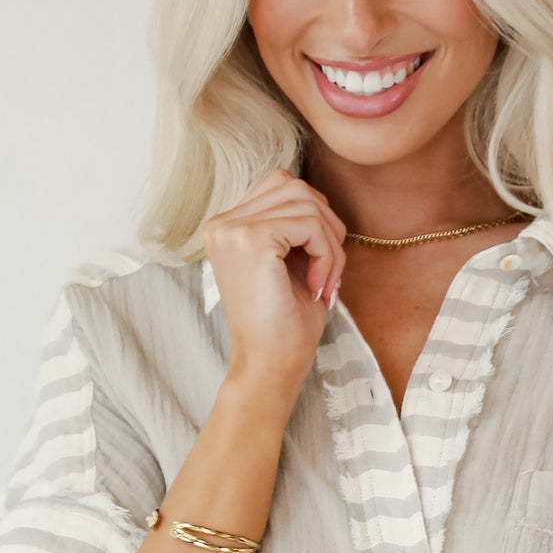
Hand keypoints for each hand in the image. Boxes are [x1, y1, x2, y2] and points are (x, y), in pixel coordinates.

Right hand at [202, 167, 347, 395]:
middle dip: (327, 226)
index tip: (322, 263)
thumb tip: (319, 197)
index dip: (315, 217)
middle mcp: (221, 222)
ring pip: (307, 202)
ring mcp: (232, 229)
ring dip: (331, 243)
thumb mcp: (291, 262)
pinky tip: (320, 286)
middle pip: (296, 187)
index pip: (282, 186)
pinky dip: (328, 254)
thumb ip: (296, 224)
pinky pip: (310, 224)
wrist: (269, 366)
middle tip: (331, 272)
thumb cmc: (284, 324)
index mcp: (226, 226)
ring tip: (327, 281)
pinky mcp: (252, 239)